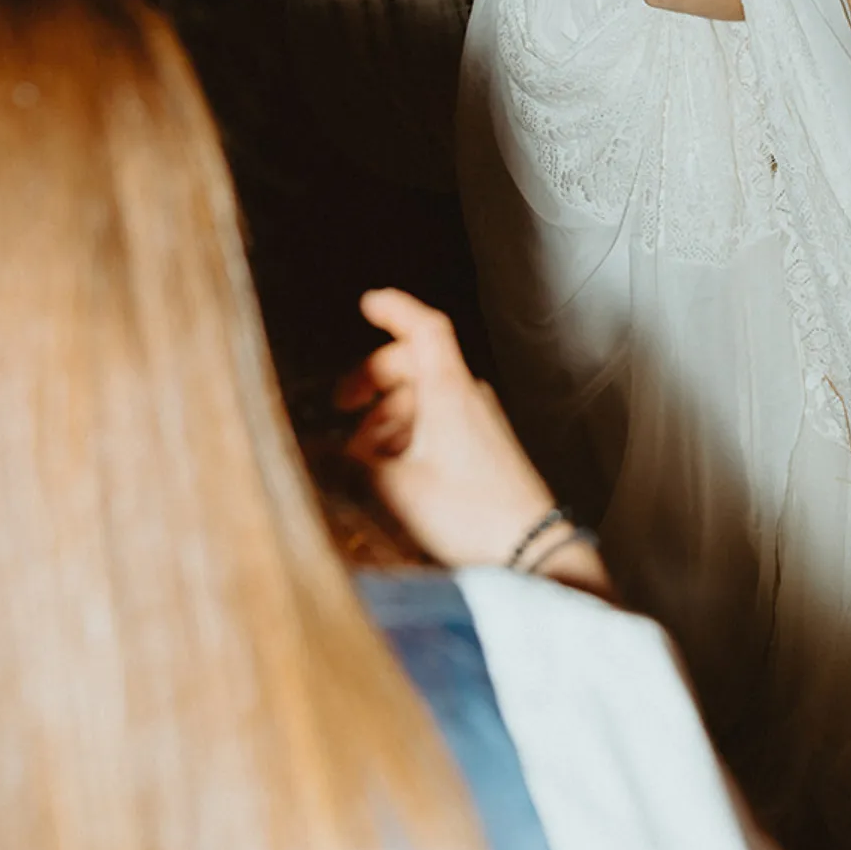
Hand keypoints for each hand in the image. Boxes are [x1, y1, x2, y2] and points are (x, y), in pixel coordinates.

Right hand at [338, 289, 614, 595]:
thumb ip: (355, 466)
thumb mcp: (398, 489)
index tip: (367, 304)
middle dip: (372, 379)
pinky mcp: (480, 444)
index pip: (425, 328)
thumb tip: (322, 451)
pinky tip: (389, 469)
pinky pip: (436, 422)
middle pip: (413, 363)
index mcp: (447, 390)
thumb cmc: (469, 512)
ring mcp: (475, 418)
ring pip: (421, 397)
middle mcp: (465, 395)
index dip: (395, 309)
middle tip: (341, 405)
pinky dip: (407, 433)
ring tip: (361, 457)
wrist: (528, 545)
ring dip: (386, 416)